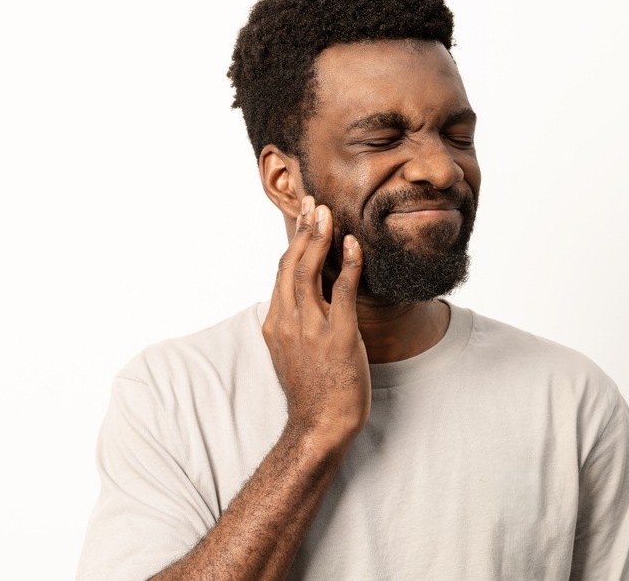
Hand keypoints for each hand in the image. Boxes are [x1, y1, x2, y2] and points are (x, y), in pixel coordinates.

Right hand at [262, 196, 370, 449]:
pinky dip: (347, 265)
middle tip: (314, 204)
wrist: (319, 424)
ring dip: (319, 238)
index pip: (282, 272)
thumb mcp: (290, 352)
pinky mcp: (338, 336)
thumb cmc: (311, 392)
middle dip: (304, 230)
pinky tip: (353, 245)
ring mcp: (311, 328)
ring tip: (328, 213)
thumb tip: (301, 302)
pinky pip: (342, 292)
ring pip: (309, 271)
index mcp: (276, 322)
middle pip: (292, 264)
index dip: (294, 242)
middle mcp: (288, 320)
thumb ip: (293, 324)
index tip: (304, 220)